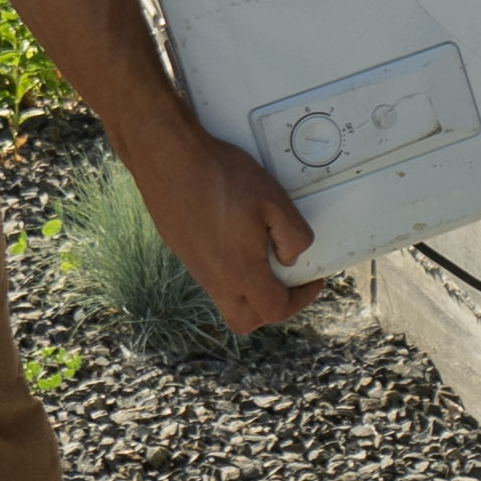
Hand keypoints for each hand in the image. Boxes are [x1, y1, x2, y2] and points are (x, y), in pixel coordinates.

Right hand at [140, 122, 320, 334]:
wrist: (169, 160)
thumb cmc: (221, 176)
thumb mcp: (274, 200)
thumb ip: (293, 236)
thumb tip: (290, 258)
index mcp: (241, 271)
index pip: (274, 310)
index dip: (301, 300)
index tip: (311, 281)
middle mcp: (215, 278)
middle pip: (245, 320)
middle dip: (270, 308)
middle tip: (285, 282)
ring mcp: (196, 267)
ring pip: (226, 300)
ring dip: (249, 290)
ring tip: (262, 257)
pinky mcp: (183, 252)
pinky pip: (211, 277)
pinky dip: (229, 271)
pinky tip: (235, 239)